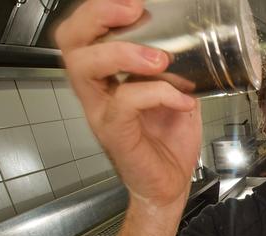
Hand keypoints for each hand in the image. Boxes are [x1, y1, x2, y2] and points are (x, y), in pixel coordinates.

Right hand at [56, 0, 201, 206]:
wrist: (169, 186)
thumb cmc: (169, 144)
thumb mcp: (176, 96)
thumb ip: (176, 72)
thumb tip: (194, 47)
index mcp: (108, 79)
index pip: (83, 35)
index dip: (99, 12)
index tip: (133, 3)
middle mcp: (97, 93)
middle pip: (71, 43)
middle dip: (97, 17)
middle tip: (133, 11)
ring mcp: (102, 113)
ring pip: (85, 68)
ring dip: (123, 52)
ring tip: (159, 58)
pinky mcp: (116, 133)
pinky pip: (125, 102)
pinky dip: (158, 93)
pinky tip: (183, 100)